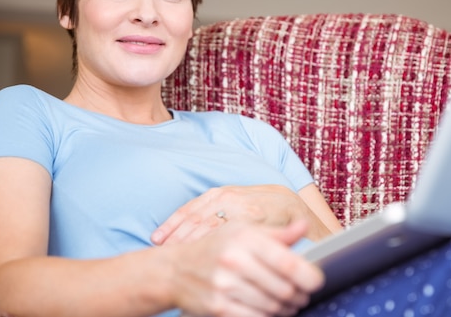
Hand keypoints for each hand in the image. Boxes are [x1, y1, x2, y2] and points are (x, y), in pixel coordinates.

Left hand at [152, 185, 313, 244]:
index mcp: (221, 192)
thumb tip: (188, 227)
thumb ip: (215, 210)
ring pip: (208, 227)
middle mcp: (227, 198)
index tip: (157, 239)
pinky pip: (230, 233)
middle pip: (194, 219)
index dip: (172, 224)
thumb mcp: (236, 203)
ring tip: (176, 257)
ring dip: (191, 242)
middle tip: (162, 252)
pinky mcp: (253, 219)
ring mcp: (240, 209)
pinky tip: (206, 256)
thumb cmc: (262, 206)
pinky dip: (214, 244)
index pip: (190, 209)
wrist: (293, 206)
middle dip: (177, 237)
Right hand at [168, 220, 323, 316]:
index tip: (316, 281)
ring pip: (272, 306)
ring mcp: (225, 286)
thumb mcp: (244, 231)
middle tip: (303, 295)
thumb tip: (304, 226)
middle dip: (299, 295)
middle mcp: (235, 261)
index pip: (287, 262)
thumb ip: (277, 234)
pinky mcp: (218, 308)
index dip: (309, 276)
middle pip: (283, 288)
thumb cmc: (216, 247)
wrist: (175, 270)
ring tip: (290, 304)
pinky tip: (271, 312)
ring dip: (287, 309)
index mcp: (246, 239)